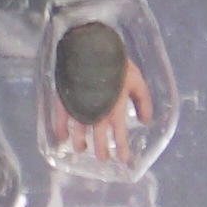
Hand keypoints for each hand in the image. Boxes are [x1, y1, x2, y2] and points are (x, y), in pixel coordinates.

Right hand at [57, 45, 156, 169]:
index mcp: (115, 110)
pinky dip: (61, 130)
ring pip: (79, 133)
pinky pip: (61, 119)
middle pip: (98, 139)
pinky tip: (62, 137)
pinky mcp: (65, 99)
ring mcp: (79, 108)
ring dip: (80, 144)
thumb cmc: (115, 62)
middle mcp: (97, 114)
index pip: (119, 136)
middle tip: (102, 158)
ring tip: (81, 150)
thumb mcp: (136, 80)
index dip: (121, 150)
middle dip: (101, 151)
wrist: (90, 46)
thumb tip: (145, 121)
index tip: (123, 159)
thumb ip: (143, 101)